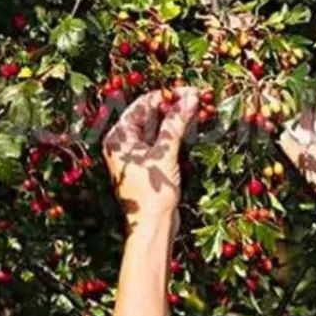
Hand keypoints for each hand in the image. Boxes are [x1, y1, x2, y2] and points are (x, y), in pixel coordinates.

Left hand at [102, 87, 198, 230]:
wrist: (152, 225)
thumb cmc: (152, 192)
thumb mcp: (165, 154)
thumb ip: (176, 124)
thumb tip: (189, 98)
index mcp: (119, 138)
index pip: (142, 106)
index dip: (165, 96)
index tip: (188, 90)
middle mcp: (124, 143)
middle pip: (149, 115)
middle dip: (172, 105)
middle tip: (196, 96)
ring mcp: (136, 153)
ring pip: (157, 127)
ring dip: (175, 118)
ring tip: (197, 106)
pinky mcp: (148, 163)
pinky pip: (161, 140)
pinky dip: (174, 132)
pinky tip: (190, 123)